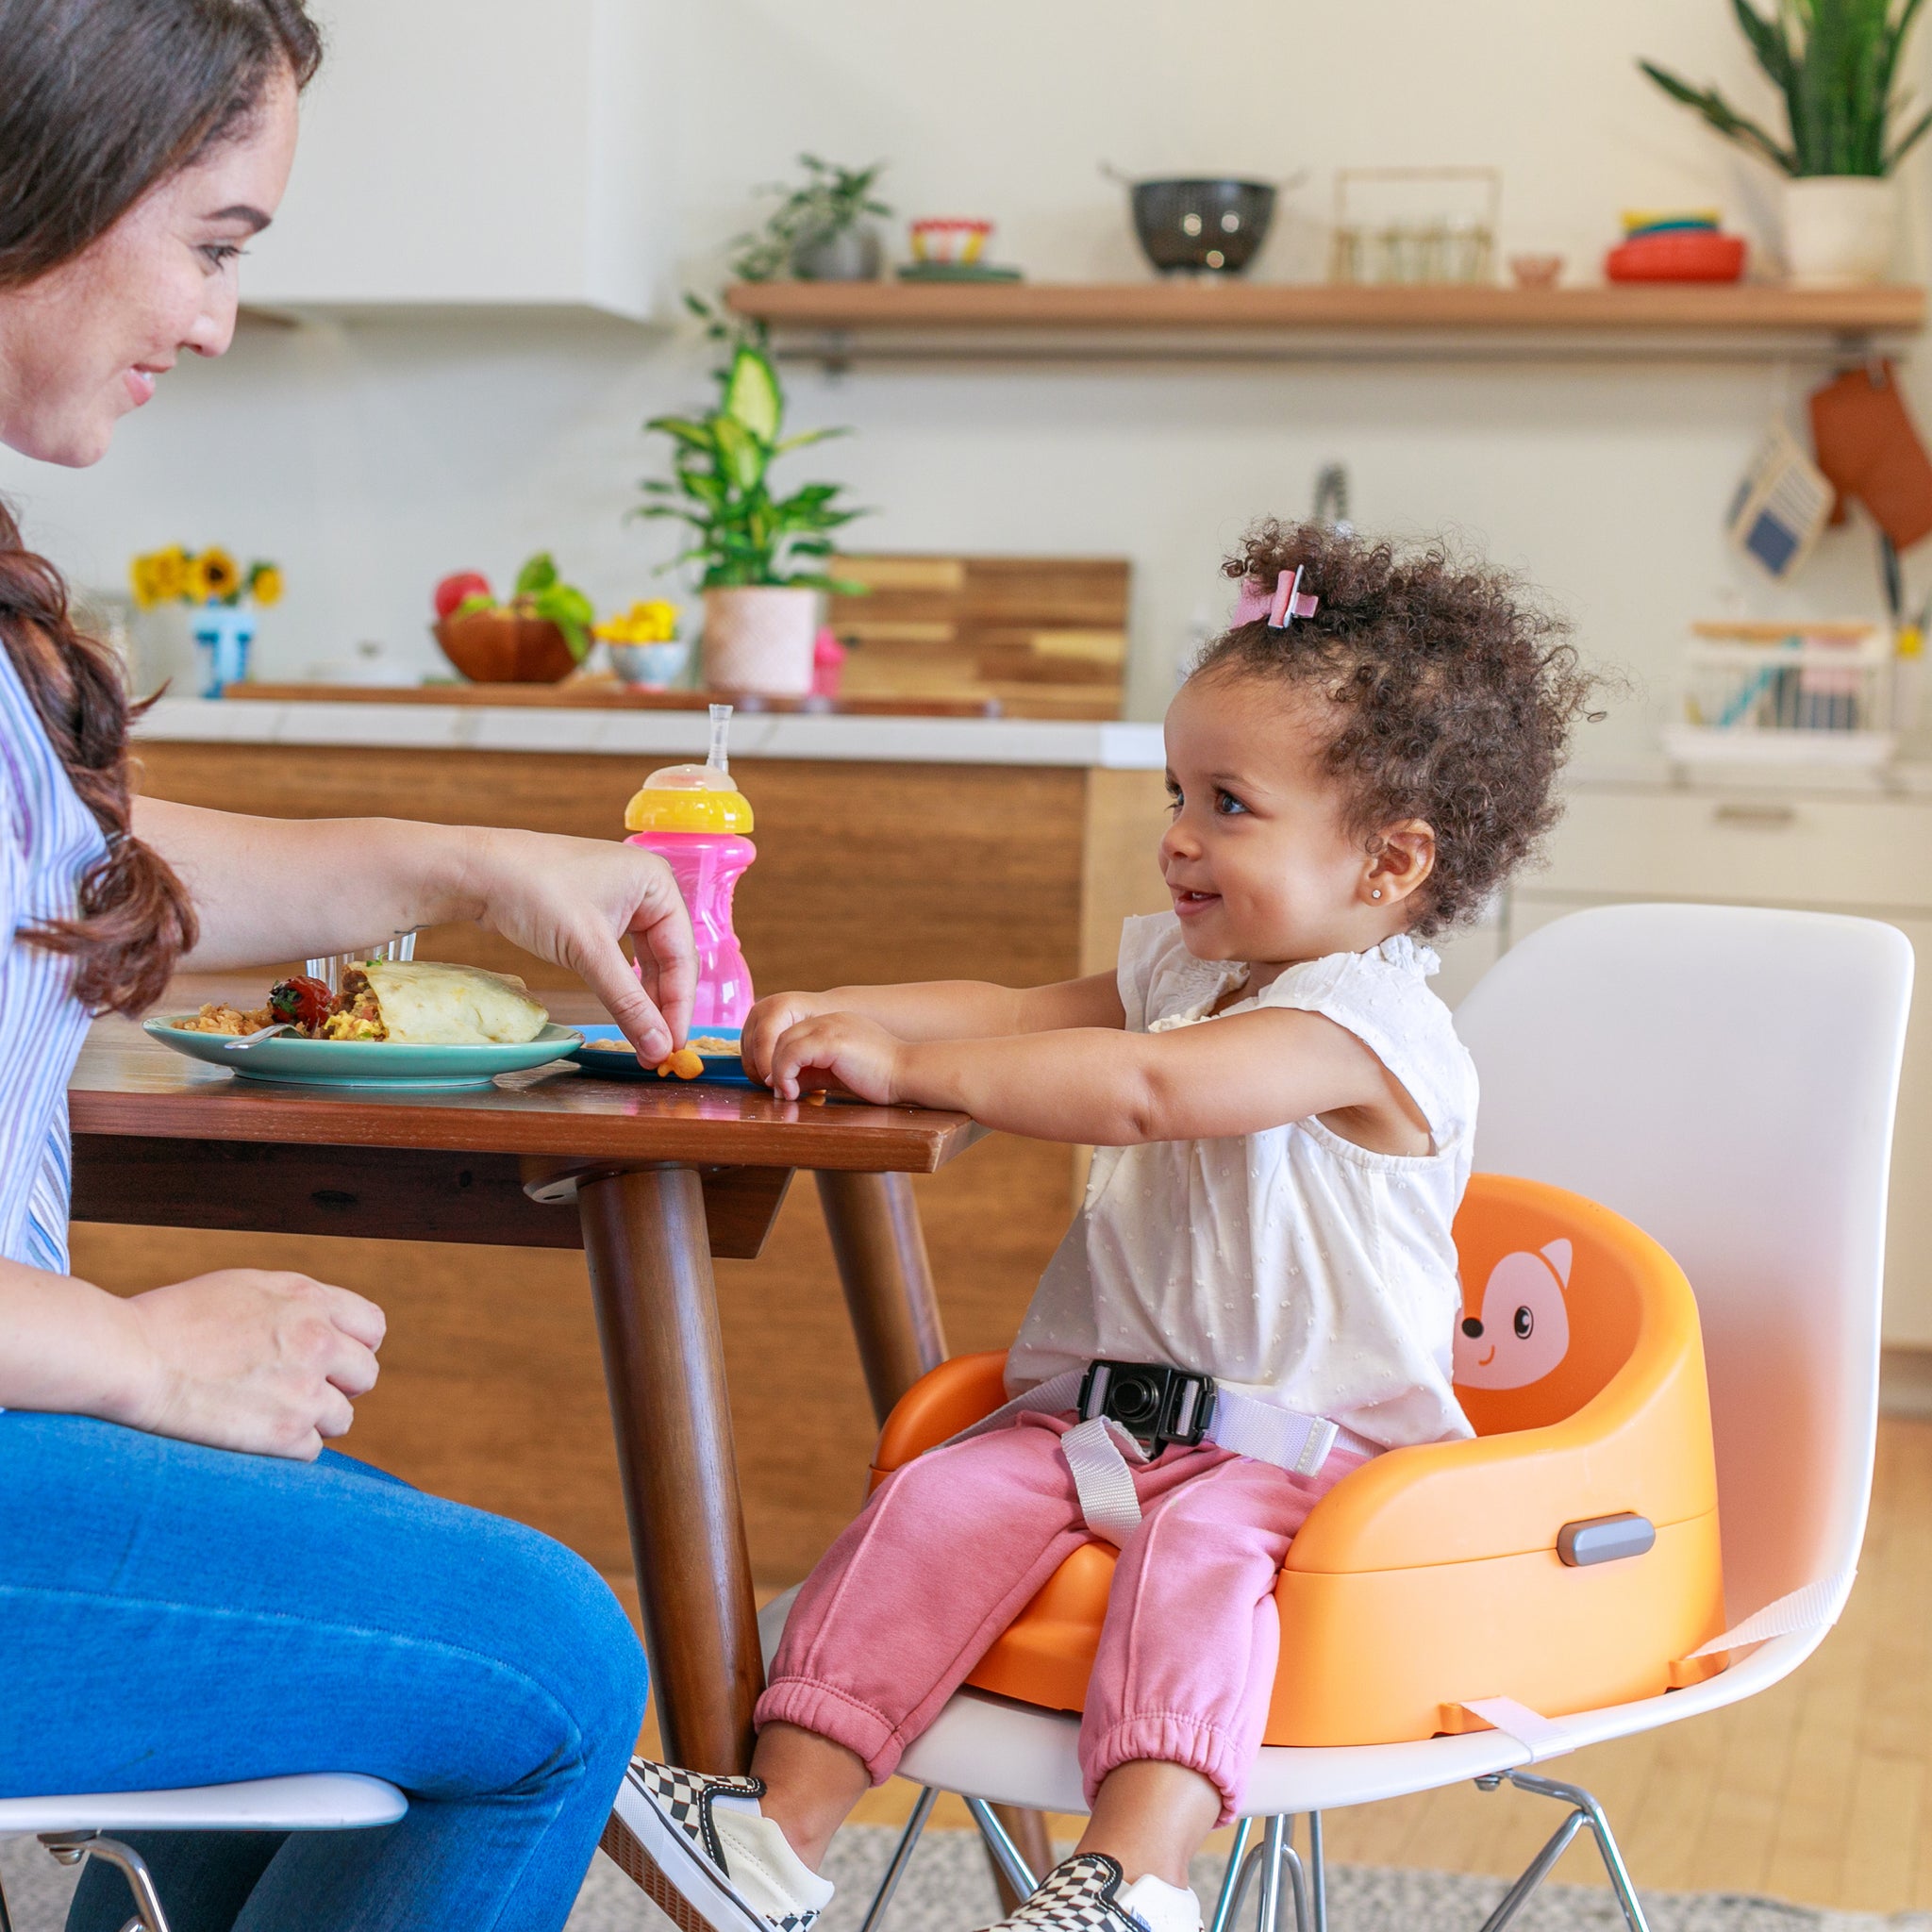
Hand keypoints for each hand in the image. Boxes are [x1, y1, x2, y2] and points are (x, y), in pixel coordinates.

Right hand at [117, 1270, 386, 1460]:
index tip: (333, 1360)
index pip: (373, 1327)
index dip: (355, 1346)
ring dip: (313, 1420)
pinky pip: (312, 1450)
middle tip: (300, 1391)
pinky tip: (252, 1435)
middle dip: (339, 1385)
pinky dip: (287, 1449)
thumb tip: (331, 1327)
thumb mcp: (246, 1288)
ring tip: (268, 1414)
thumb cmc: (174, 1321)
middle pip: (366, 1375)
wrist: (131, 1357)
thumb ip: (296, 1305)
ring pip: (342, 1418)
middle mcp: (318, 1339)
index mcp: (310, 1299)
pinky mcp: (285, 1433)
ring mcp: (305, 1388)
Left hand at [461, 828, 694, 1059]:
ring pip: (646, 961)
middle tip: (658, 1050)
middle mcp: (646, 889)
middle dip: (663, 1006)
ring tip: (643, 1038)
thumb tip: (657, 1046)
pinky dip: (622, 985)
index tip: (673, 1046)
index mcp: (657, 884)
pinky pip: (622, 956)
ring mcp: (622, 901)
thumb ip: (627, 1002)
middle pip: (669, 960)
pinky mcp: (598, 914)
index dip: (680, 1005)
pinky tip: (623, 1011)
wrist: (478, 871)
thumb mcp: (587, 950)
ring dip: (643, 1000)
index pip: (682, 955)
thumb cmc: (533, 890)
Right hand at [741, 990, 832, 1086]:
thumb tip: (787, 1088)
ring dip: (765, 1076)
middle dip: (768, 1076)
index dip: (770, 1068)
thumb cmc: (831, 1022)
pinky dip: (762, 1072)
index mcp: (778, 1007)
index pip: (763, 1042)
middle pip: (752, 1053)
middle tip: (788, 1090)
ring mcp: (752, 1022)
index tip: (784, 1087)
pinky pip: (749, 1060)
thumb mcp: (822, 1038)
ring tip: (788, 1083)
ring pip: (748, 1060)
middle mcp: (760, 1011)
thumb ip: (805, 1058)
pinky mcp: (750, 1033)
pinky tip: (782, 1076)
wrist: (829, 1008)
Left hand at [767, 1011, 906, 1103]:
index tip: (783, 1085)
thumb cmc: (880, 1078)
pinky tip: (794, 1092)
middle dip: (774, 1065)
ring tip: (787, 1094)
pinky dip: (786, 1074)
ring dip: (778, 1071)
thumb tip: (786, 1084)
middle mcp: (829, 1020)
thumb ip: (813, 1073)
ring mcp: (830, 1027)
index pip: (794, 1034)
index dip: (782, 1060)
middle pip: (784, 1036)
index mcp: (833, 1023)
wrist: (908, 1073)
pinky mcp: (831, 1041)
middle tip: (779, 1091)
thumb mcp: (838, 1073)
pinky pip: (793, 1054)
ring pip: (784, 1043)